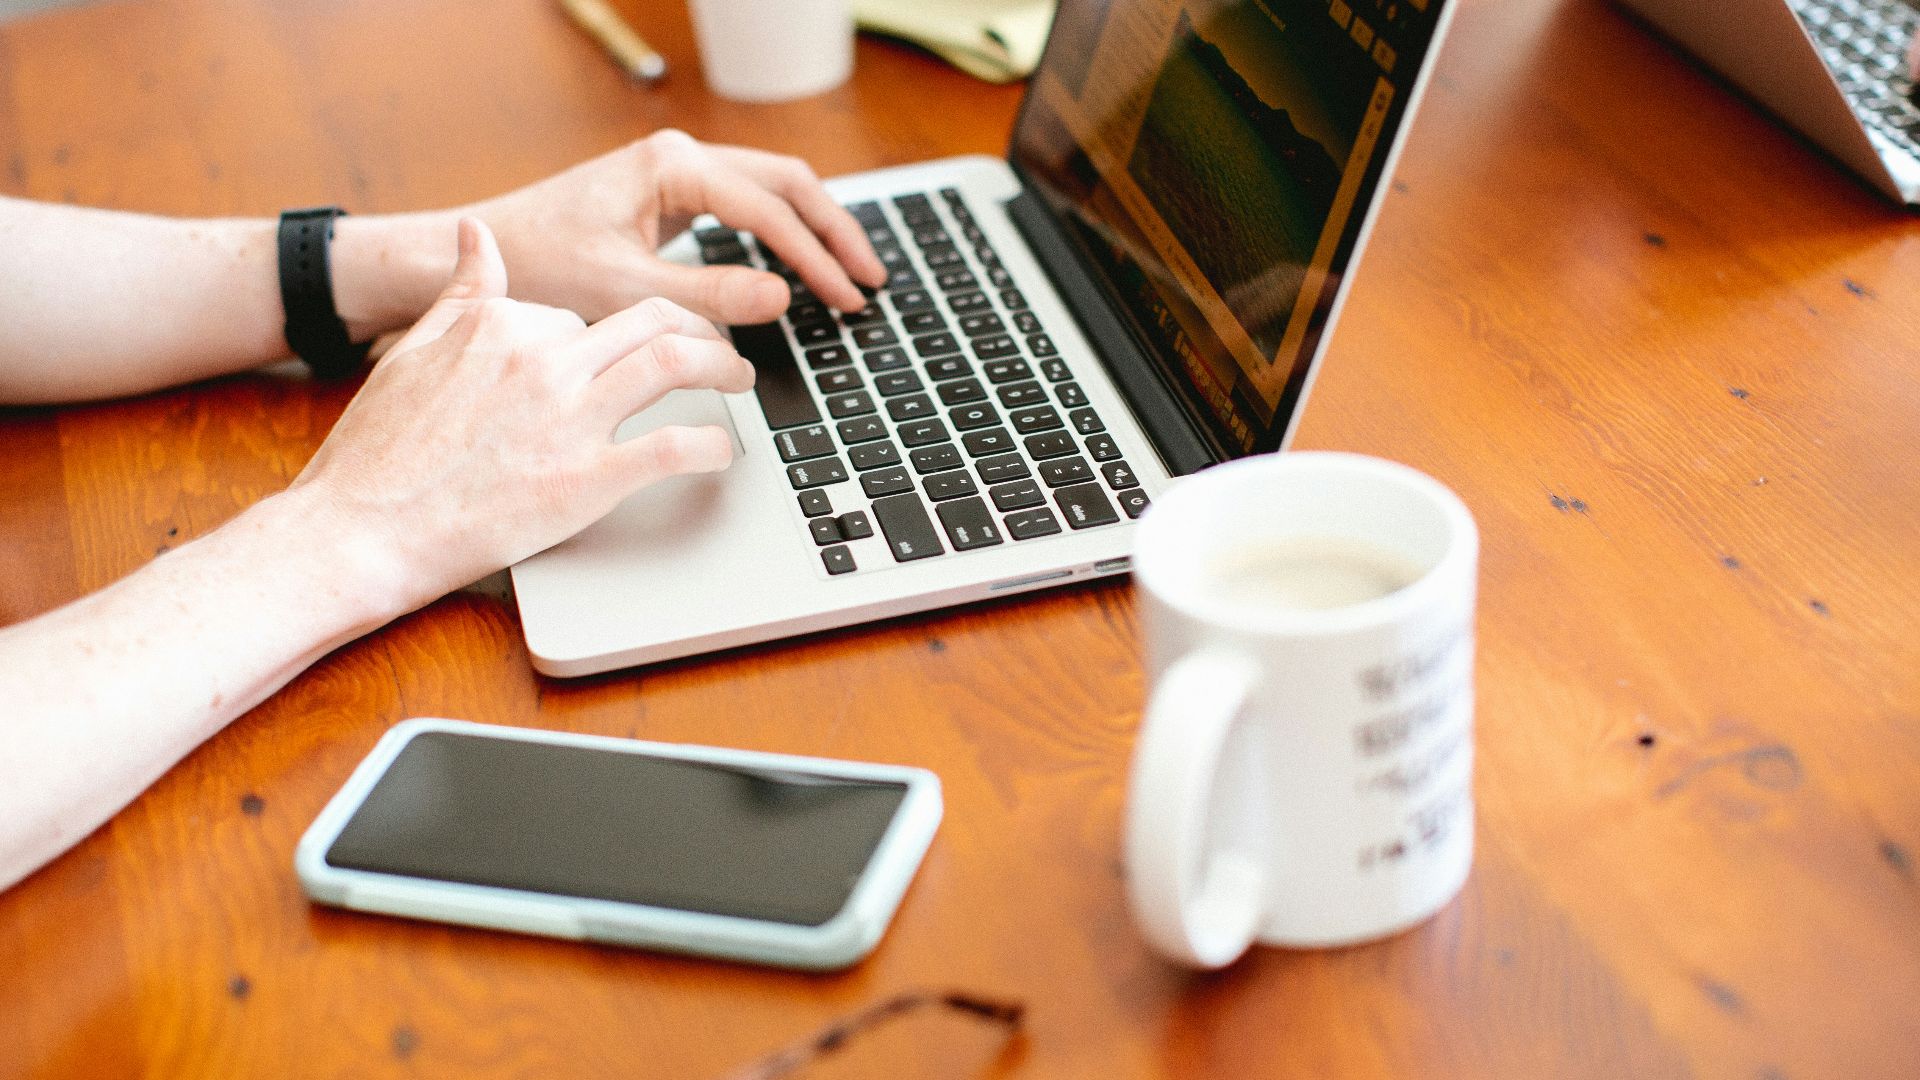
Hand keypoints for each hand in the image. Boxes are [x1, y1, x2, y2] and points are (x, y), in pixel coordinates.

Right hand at [293, 217, 754, 613]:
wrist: (359, 530)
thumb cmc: (377, 456)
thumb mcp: (412, 353)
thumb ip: (458, 293)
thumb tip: (474, 235)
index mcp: (501, 324)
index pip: (584, 314)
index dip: (612, 336)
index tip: (633, 349)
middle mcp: (541, 359)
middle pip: (649, 320)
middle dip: (695, 327)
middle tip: (717, 346)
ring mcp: (568, 418)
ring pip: (674, 364)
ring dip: (722, 365)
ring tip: (739, 378)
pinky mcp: (587, 479)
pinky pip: (673, 448)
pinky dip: (711, 446)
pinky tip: (722, 452)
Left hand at [468, 130, 887, 325]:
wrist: (482, 254)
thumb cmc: (539, 264)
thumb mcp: (625, 290)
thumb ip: (708, 294)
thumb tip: (781, 297)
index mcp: (673, 166)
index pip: (770, 210)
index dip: (816, 259)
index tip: (846, 299)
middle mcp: (680, 158)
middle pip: (787, 183)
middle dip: (834, 232)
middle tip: (871, 281)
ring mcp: (676, 174)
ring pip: (772, 190)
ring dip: (814, 230)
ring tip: (851, 274)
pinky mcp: (670, 197)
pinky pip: (746, 207)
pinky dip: (782, 235)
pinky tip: (801, 268)